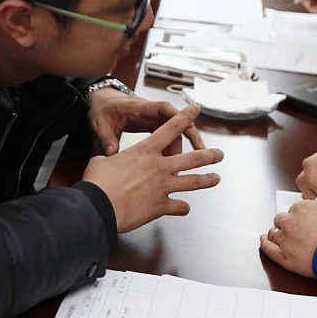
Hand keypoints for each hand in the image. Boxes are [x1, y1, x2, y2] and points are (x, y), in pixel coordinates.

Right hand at [82, 105, 224, 232]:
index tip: (196, 109)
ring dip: (208, 180)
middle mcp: (160, 166)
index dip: (186, 117)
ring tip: (216, 178)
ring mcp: (164, 186)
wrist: (100, 205)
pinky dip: (183, 208)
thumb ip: (110, 157)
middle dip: (210, 155)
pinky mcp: (162, 206)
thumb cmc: (98, 182)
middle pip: (193, 158)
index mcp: (145, 151)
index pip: (171, 128)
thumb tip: (107, 158)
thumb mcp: (102, 161)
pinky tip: (185, 208)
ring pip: (195, 181)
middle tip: (219, 154)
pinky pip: (180, 206)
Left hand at [87, 88, 204, 155]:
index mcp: (139, 108)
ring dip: (184, 148)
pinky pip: (168, 138)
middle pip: (177, 123)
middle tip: (201, 152)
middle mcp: (151, 112)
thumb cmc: (102, 109)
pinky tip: (177, 164)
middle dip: (191, 136)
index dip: (178, 116)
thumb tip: (111, 154)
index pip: (163, 108)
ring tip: (191, 165)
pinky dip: (174, 150)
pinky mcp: (153, 126)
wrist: (101, 102)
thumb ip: (106, 138)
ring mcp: (154, 119)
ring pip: (175, 133)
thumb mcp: (100, 123)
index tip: (189, 124)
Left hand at [259, 199, 316, 276]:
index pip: (294, 210)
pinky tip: (264, 241)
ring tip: (280, 237)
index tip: (302, 222)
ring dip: (276, 234)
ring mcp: (285, 239)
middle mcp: (290, 221)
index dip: (298, 217)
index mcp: (301, 208)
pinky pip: (267, 248)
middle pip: (281, 220)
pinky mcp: (283, 256)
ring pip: (273, 233)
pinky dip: (264, 244)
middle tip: (294, 230)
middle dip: (286, 224)